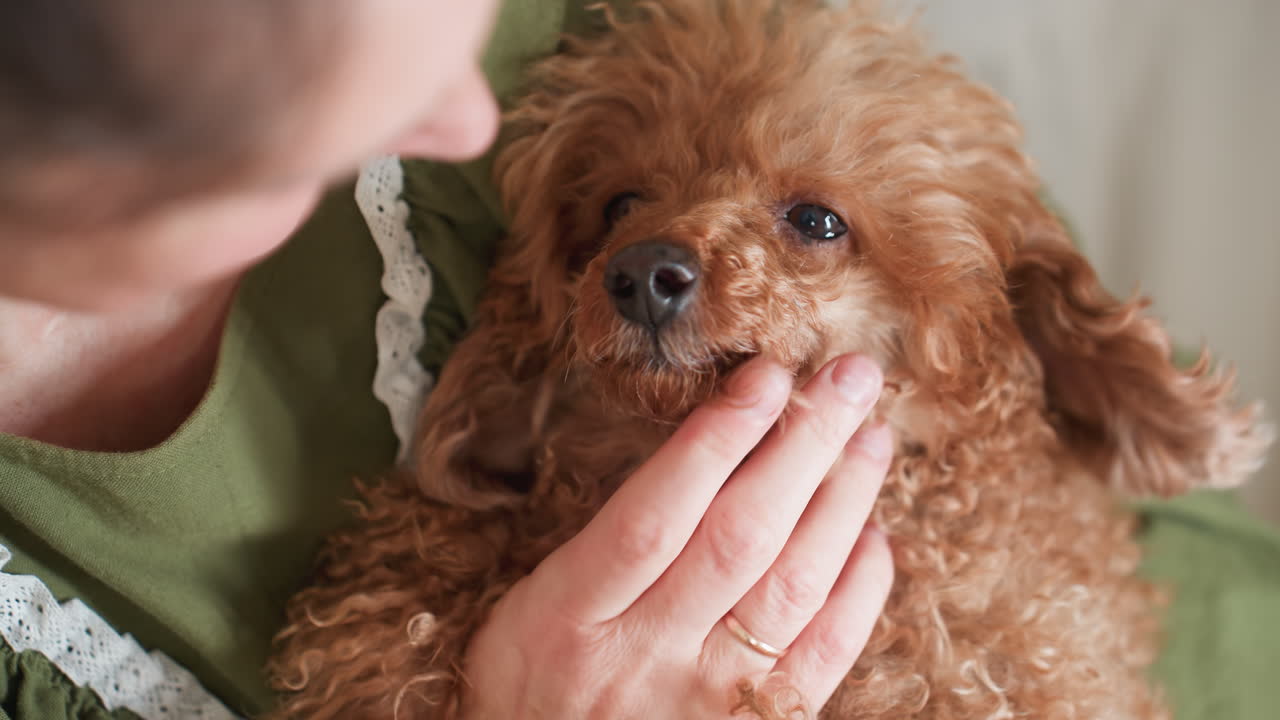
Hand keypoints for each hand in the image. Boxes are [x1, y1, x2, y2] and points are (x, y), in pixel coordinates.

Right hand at [461, 354, 894, 718]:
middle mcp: (645, 657)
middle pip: (740, 536)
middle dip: (804, 446)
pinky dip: (858, 590)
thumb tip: (702, 453)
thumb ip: (605, 541)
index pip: (654, 515)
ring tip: (869, 436)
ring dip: (842, 502)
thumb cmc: (534, 687)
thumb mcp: (531, 606)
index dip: (717, 440)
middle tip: (849, 378)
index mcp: (572, 615)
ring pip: (793, 587)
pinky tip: (870, 533)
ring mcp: (706, 698)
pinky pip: (825, 656)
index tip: (765, 376)